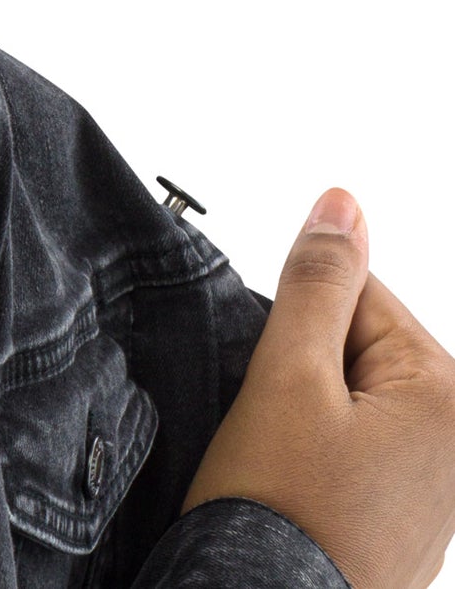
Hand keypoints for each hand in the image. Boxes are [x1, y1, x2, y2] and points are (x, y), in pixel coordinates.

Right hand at [180, 189, 454, 587]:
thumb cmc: (284, 511)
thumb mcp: (287, 375)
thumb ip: (315, 282)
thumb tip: (342, 205)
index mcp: (449, 393)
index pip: (354, 292)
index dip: (293, 323)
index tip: (279, 384)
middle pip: (354, 342)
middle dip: (301, 370)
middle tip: (280, 430)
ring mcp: (438, 481)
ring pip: (346, 394)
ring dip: (304, 413)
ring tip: (288, 464)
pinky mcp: (407, 512)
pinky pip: (351, 444)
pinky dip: (314, 453)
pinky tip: (300, 488)